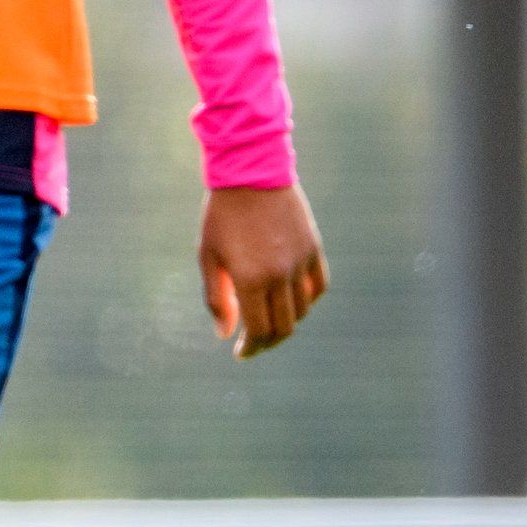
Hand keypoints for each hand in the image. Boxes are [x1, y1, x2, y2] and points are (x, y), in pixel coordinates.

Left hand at [198, 183, 327, 356]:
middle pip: (284, 327)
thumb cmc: (222, 216)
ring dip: (287, 322)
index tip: (242, 353)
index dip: (252, 348)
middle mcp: (281, 275)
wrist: (251, 173)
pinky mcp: (314, 249)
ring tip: (269, 320)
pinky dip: (306, 301)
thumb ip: (217, 299)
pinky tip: (291, 301)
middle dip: (268, 341)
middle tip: (254, 343)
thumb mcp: (209, 257)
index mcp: (251, 279)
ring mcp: (301, 262)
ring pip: (302, 310)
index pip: (259, 331)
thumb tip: (225, 334)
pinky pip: (317, 287)